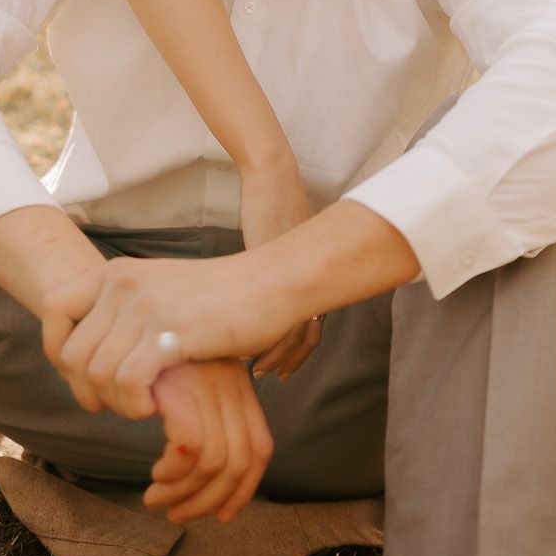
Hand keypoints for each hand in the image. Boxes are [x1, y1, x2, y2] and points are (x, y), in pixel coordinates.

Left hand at [41, 250, 300, 417]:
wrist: (272, 284)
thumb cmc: (222, 300)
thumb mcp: (162, 292)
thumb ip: (127, 312)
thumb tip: (89, 354)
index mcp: (118, 273)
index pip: (53, 306)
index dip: (57, 348)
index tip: (81, 375)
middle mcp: (123, 283)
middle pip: (71, 354)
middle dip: (88, 391)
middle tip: (118, 404)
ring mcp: (144, 305)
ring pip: (95, 373)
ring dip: (116, 403)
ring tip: (142, 407)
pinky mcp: (169, 331)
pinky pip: (126, 381)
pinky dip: (134, 404)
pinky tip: (156, 408)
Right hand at [143, 359, 273, 523]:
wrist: (114, 320)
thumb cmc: (147, 362)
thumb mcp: (186, 385)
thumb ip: (205, 419)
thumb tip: (213, 483)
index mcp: (237, 383)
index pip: (260, 448)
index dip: (245, 490)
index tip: (223, 517)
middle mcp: (229, 381)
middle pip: (239, 461)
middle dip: (208, 501)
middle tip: (177, 515)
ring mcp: (206, 382)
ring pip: (214, 461)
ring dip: (184, 493)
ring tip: (156, 499)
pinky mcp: (178, 384)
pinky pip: (189, 447)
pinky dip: (173, 473)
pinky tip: (156, 474)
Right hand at [239, 161, 323, 382]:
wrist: (272, 178)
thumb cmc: (274, 203)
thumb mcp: (278, 243)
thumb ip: (278, 266)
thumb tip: (264, 284)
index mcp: (312, 276)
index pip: (312, 326)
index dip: (299, 350)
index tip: (286, 367)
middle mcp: (308, 280)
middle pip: (306, 334)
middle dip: (290, 359)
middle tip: (276, 377)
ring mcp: (292, 276)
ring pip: (288, 329)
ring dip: (273, 353)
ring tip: (256, 369)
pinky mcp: (272, 269)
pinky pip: (269, 311)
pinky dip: (259, 334)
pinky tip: (242, 345)